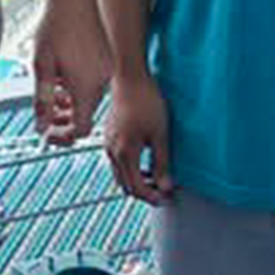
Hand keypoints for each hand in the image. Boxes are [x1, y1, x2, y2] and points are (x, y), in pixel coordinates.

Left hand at [31, 0, 111, 145]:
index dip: (63, 135)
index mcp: (86, 86)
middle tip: (47, 117)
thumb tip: (41, 126)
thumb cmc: (57, 25)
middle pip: (86, 116)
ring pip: (90, 100)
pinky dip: (79, 88)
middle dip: (65, 121)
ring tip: (53, 93)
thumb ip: (42, 99)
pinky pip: (94, 84)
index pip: (82, 129)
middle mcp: (101, 81)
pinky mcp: (107, 61)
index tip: (48, 132)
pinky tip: (64, 77)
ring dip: (71, 103)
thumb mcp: (41, 65)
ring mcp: (106, 70)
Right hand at [104, 70, 173, 204]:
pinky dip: (129, 168)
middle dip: (144, 192)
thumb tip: (165, 186)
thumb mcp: (160, 134)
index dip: (152, 197)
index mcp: (125, 153)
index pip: (137, 188)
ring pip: (120, 174)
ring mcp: (108, 143)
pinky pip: (116, 161)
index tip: (166, 198)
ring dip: (135, 181)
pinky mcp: (109, 135)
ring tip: (154, 178)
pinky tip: (143, 161)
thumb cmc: (146, 101)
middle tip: (162, 192)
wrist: (129, 77)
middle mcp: (112, 152)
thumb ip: (162, 163)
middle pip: (126, 185)